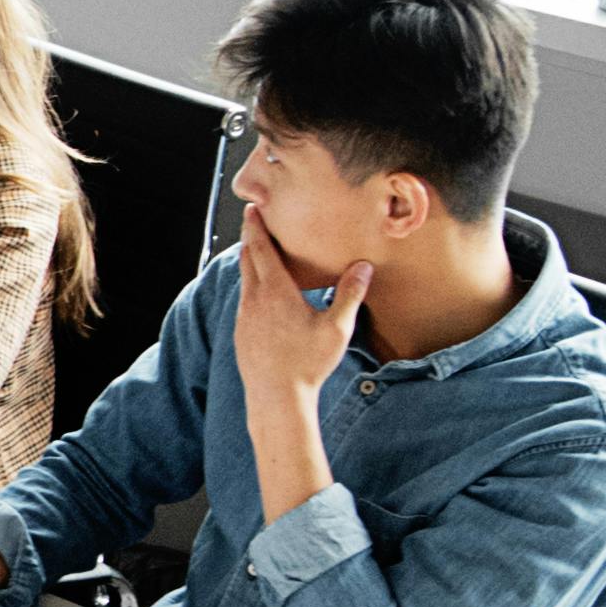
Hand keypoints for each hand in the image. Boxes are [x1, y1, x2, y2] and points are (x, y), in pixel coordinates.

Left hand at [233, 196, 368, 409]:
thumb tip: (364, 266)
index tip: (252, 207)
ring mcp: (244, 317)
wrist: (276, 399)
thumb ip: (350, 295)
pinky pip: (244, 300)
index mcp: (274, 292)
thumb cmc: (308, 364)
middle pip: (247, 259)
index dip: (256, 226)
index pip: (260, 249)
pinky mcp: (241, 333)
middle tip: (253, 219)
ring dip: (250, 262)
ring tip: (259, 251)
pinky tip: (262, 293)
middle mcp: (253, 300)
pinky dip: (251, 286)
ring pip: (244, 280)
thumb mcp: (336, 329)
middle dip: (250, 237)